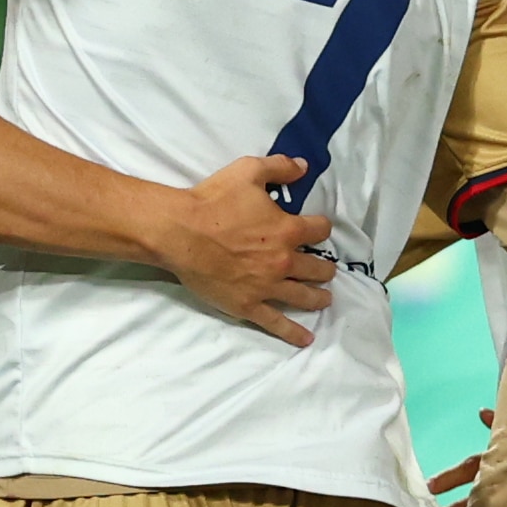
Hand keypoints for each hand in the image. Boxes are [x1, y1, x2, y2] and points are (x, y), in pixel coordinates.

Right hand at [164, 155, 333, 344]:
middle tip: (325, 270)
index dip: (321, 228)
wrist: (180, 232)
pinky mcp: (249, 305)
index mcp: (288, 230)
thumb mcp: (247, 172)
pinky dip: (293, 333)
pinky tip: (307, 339)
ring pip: (304, 296)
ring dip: (318, 298)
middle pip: (318, 268)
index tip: (318, 230)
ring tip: (324, 299)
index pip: (320, 230)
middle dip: (324, 268)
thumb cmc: (213, 201)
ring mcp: (268, 286)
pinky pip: (277, 323)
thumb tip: (302, 166)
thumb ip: (278, 168)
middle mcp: (284, 261)